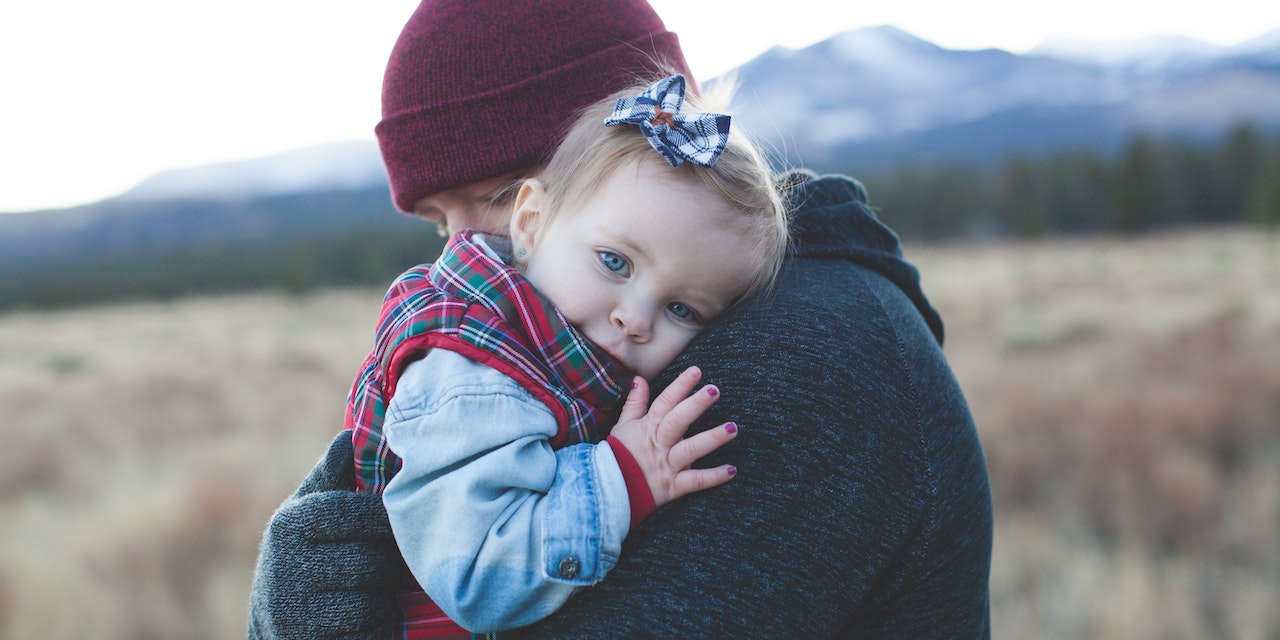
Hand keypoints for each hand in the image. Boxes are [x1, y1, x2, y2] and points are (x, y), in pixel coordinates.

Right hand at [246, 429, 399, 639]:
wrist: (279, 623)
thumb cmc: (309, 556)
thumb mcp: (311, 513)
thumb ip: (334, 477)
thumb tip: (350, 435)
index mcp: (290, 523)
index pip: (357, 513)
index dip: (383, 522)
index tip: (391, 526)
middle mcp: (286, 566)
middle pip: (374, 559)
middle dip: (388, 564)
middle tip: (384, 564)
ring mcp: (296, 611)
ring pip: (376, 597)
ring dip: (386, 596)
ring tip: (373, 591)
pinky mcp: (312, 639)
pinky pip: (372, 627)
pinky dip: (379, 624)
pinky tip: (368, 618)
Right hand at [607, 366, 738, 508]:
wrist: (609, 490)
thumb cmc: (619, 455)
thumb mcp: (623, 426)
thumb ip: (635, 403)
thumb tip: (640, 379)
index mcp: (648, 427)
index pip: (665, 402)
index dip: (680, 386)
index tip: (696, 371)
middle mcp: (659, 444)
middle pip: (678, 421)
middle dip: (696, 405)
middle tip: (714, 390)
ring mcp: (667, 465)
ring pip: (690, 450)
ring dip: (712, 439)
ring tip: (732, 428)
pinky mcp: (673, 486)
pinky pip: (695, 481)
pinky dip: (713, 477)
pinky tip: (731, 470)